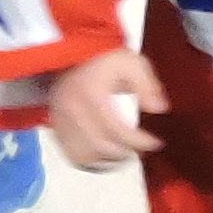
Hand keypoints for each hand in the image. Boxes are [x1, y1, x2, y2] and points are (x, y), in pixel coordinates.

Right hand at [38, 47, 165, 169]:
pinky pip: (70, 152)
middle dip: (126, 153)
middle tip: (141, 148)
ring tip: (123, 153)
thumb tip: (158, 108)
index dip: (139, 142)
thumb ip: (147, 85)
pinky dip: (89, 159)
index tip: (156, 142)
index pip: (116, 129)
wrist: (73, 52)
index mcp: (90, 94)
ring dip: (106, 160)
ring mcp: (60, 118)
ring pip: (83, 155)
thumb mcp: (132, 63)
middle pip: (100, 146)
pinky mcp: (54, 124)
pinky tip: (103, 153)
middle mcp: (71, 109)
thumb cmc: (103, 57)